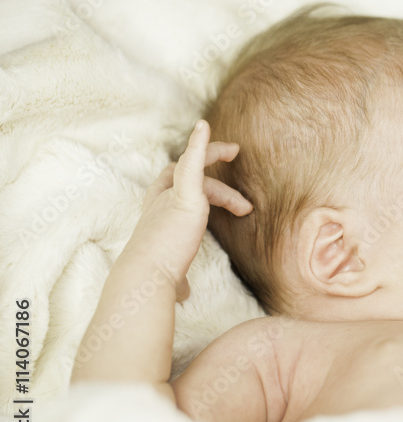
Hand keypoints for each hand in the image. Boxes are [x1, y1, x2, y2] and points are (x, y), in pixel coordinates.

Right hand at [123, 120, 251, 300]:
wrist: (147, 278)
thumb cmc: (155, 279)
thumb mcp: (170, 276)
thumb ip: (179, 280)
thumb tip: (183, 295)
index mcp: (156, 216)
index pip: (172, 190)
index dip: (192, 183)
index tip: (217, 192)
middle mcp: (159, 202)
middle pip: (182, 173)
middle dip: (206, 162)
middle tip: (233, 155)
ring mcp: (171, 197)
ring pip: (193, 168)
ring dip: (214, 156)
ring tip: (236, 150)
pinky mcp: (185, 197)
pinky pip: (192, 163)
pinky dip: (199, 144)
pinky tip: (205, 127)